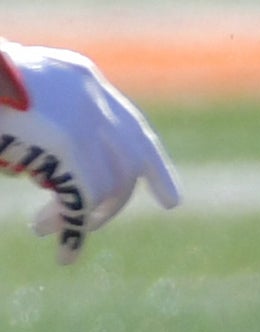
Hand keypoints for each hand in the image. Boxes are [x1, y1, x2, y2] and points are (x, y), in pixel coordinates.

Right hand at [0, 42, 179, 262]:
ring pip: (108, 184)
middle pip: (134, 154)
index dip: (152, 162)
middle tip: (128, 213)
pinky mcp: (67, 144)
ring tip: (42, 227)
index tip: (172, 197)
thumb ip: (37, 119)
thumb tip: (32, 163)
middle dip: (137, 187)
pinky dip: (76, 232)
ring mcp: (83, 120)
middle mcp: (90, 97)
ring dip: (83, 216)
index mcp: (76, 77)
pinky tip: (66, 254)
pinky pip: (83, 199)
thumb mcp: (13, 92)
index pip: (129, 124)